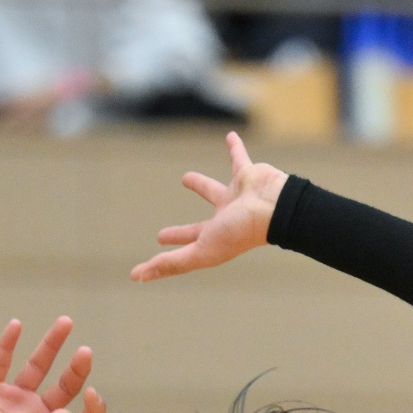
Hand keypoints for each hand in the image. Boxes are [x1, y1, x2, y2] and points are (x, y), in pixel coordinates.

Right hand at [0, 317, 105, 412]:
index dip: (94, 411)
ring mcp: (13, 399)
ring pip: (38, 367)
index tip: (92, 393)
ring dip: (51, 345)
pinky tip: (17, 325)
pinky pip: (1, 361)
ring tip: (66, 322)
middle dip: (77, 370)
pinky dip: (8, 344)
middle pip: (65, 387)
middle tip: (85, 352)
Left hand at [130, 131, 288, 282]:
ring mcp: (236, 198)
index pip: (186, 250)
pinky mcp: (247, 175)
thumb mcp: (201, 250)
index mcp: (215, 240)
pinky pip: (238, 157)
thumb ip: (172, 262)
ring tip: (185, 178)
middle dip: (182, 233)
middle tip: (162, 235)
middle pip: (198, 228)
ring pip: (213, 190)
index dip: (168, 257)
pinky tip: (230, 137)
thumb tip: (138, 276)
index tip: (153, 257)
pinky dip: (235, 148)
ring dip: (200, 185)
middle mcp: (225, 222)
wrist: (275, 208)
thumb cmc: (241, 232)